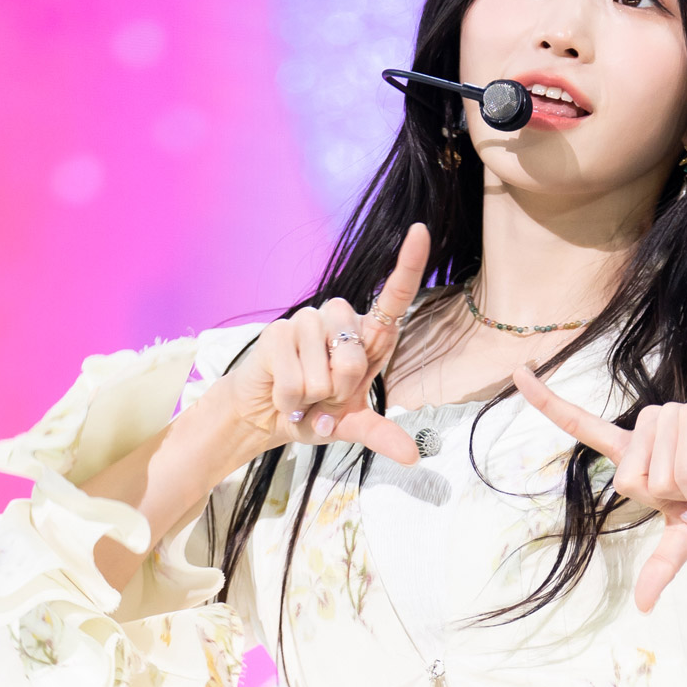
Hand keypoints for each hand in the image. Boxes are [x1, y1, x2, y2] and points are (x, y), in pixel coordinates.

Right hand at [222, 224, 428, 464]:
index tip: (421, 230)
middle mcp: (339, 320)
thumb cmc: (314, 412)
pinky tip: (283, 394)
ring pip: (325, 371)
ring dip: (313, 396)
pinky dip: (291, 400)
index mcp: (366, 336)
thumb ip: (381, 435)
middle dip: (339, 390)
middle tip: (323, 395)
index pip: (394, 297)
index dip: (408, 265)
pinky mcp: (276, 333)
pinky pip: (297, 379)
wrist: (265, 417)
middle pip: (354, 357)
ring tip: (302, 393)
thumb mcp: (351, 425)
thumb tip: (413, 456)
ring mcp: (306, 321)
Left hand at [511, 367, 686, 611]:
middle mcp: (647, 428)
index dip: (547, 400)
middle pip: (625, 483)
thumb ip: (664, 562)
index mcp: (637, 450)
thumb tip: (643, 606)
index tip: (517, 372)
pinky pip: (679, 473)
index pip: (583, 423)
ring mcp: (668, 418)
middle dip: (666, 505)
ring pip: (651, 480)